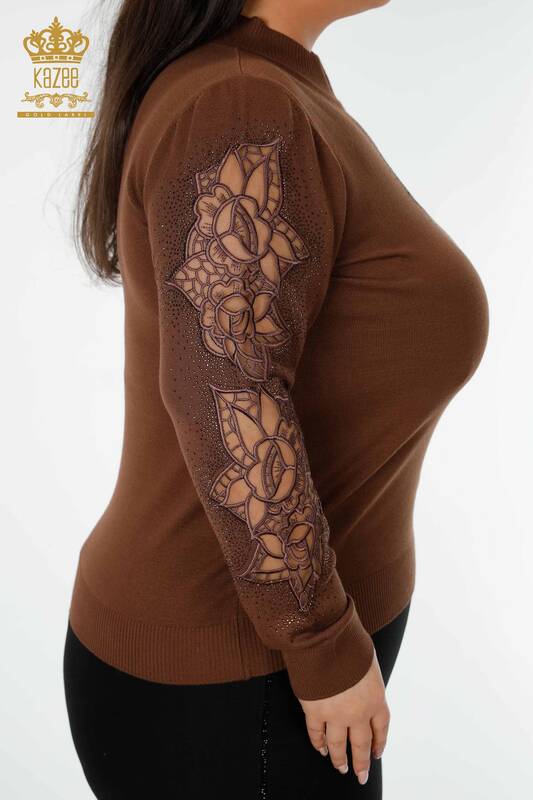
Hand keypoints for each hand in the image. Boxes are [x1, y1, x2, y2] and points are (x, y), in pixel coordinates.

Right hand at [298, 648, 388, 784]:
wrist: (327, 641)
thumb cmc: (349, 644)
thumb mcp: (368, 661)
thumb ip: (367, 679)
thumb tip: (362, 681)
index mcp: (376, 698)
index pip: (381, 727)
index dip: (379, 742)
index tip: (377, 753)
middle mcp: (359, 712)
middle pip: (362, 744)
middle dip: (362, 761)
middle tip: (361, 774)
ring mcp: (336, 714)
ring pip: (339, 745)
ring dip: (340, 759)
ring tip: (340, 767)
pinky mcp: (315, 711)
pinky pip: (316, 733)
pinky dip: (318, 742)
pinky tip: (321, 748)